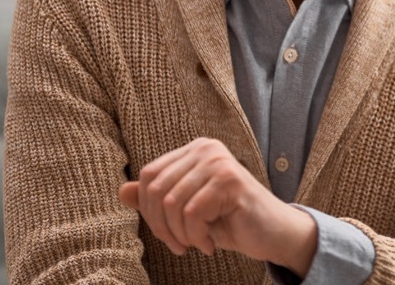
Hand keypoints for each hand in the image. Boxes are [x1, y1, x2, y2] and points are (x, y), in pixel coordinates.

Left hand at [118, 138, 316, 275]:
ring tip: (197, 244)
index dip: (149, 211)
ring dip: (180, 235)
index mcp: (195, 150)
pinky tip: (211, 243)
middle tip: (180, 245)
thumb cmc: (229, 221)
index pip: (149, 176)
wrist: (272, 233)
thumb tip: (122, 190)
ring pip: (171, 204)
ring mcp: (218, 162)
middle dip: (162, 227)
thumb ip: (157, 199)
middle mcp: (206, 148)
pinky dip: (196, 238)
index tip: (168, 235)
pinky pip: (192, 214)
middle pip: (156, 190)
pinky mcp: (229, 180)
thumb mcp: (187, 210)